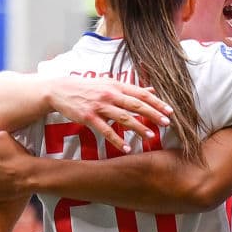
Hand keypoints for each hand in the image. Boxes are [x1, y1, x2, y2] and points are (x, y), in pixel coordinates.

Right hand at [44, 75, 170, 145]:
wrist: (61, 90)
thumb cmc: (88, 88)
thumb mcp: (109, 84)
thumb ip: (130, 89)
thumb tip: (151, 90)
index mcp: (116, 85)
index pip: (140, 93)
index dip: (156, 102)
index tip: (170, 110)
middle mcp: (110, 94)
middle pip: (135, 105)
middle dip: (153, 114)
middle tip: (167, 123)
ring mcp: (100, 106)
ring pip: (123, 118)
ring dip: (138, 127)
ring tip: (150, 136)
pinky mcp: (89, 117)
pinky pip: (106, 130)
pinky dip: (117, 140)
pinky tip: (126, 148)